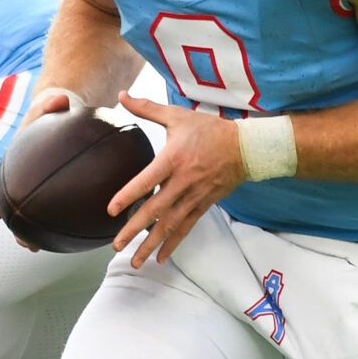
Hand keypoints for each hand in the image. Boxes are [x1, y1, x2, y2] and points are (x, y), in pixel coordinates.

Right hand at [0, 88, 83, 242]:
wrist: (64, 112)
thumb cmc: (53, 109)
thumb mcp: (51, 103)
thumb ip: (52, 103)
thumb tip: (60, 100)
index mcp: (17, 161)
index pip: (0, 182)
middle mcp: (25, 178)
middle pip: (14, 205)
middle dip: (16, 225)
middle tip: (21, 239)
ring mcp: (41, 185)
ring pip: (33, 212)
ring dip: (33, 232)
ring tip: (38, 248)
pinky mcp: (59, 189)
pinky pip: (61, 206)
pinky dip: (65, 220)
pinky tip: (76, 234)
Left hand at [106, 93, 242, 266]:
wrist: (246, 148)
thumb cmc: (209, 130)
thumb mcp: (178, 116)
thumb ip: (147, 108)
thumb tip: (122, 95)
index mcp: (173, 160)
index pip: (146, 181)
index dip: (128, 196)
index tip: (111, 210)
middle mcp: (183, 182)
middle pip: (156, 211)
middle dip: (135, 230)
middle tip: (116, 245)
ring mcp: (194, 197)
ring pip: (170, 226)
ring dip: (151, 245)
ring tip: (136, 262)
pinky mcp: (203, 205)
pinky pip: (186, 228)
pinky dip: (173, 244)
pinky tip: (160, 258)